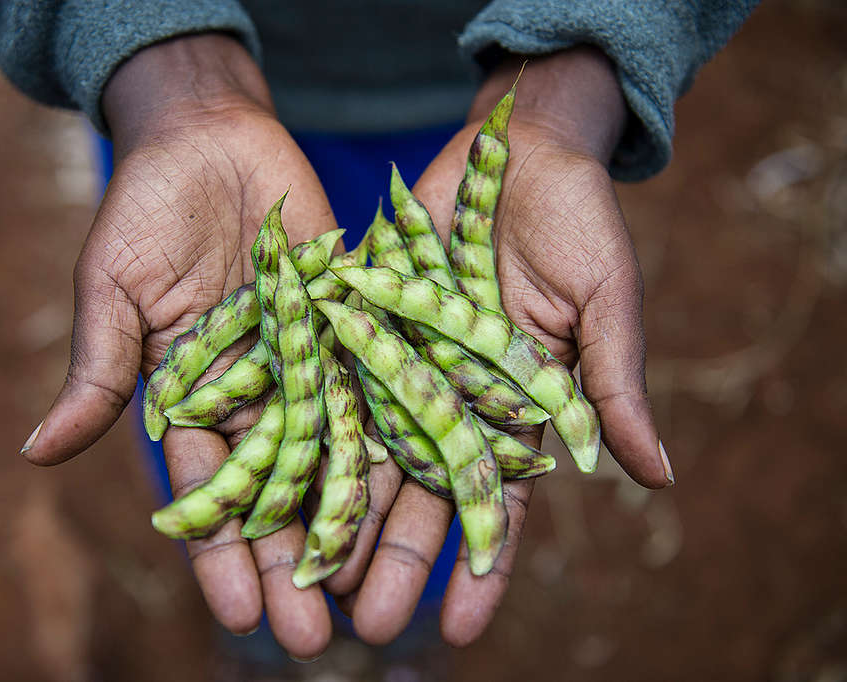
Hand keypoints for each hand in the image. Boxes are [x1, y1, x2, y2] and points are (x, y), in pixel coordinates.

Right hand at [16, 34, 341, 659]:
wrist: (212, 139)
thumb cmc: (147, 208)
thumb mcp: (113, 288)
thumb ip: (99, 372)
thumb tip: (37, 454)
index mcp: (195, 398)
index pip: (211, 490)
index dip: (223, 554)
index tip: (243, 616)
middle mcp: (258, 393)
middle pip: (282, 491)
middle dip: (294, 562)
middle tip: (316, 638)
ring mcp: (311, 362)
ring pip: (338, 454)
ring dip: (353, 521)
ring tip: (374, 592)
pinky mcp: (355, 323)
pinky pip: (381, 384)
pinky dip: (400, 435)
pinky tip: (423, 494)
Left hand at [341, 47, 674, 646]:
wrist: (517, 151)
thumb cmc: (578, 225)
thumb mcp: (604, 304)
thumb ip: (612, 388)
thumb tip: (660, 478)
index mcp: (514, 413)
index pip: (497, 505)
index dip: (480, 567)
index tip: (459, 630)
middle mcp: (450, 401)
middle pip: (417, 495)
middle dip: (392, 560)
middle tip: (360, 624)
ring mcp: (400, 366)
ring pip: (362, 453)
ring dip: (337, 514)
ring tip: (306, 581)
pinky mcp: (358, 327)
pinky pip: (326, 383)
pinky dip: (302, 428)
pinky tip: (274, 481)